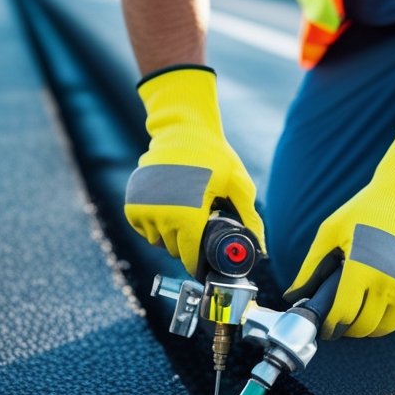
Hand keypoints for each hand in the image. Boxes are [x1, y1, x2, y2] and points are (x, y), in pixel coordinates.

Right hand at [125, 65, 264, 278]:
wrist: (182, 130)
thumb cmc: (213, 156)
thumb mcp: (237, 184)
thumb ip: (250, 218)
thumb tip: (261, 249)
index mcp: (187, 215)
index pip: (189, 257)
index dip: (198, 263)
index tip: (205, 261)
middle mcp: (162, 215)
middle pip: (174, 250)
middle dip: (187, 245)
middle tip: (199, 226)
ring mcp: (143, 208)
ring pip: (157, 240)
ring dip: (169, 235)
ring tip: (184, 214)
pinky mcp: (132, 202)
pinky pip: (142, 228)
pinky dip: (153, 224)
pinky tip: (168, 208)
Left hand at [285, 123, 394, 338]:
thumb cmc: (363, 213)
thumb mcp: (330, 233)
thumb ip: (310, 268)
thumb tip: (291, 296)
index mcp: (362, 268)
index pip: (343, 315)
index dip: (330, 326)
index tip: (325, 328)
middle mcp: (389, 283)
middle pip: (362, 327)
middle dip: (347, 327)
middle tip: (341, 316)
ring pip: (382, 329)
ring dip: (368, 326)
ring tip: (359, 309)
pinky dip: (390, 321)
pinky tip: (380, 304)